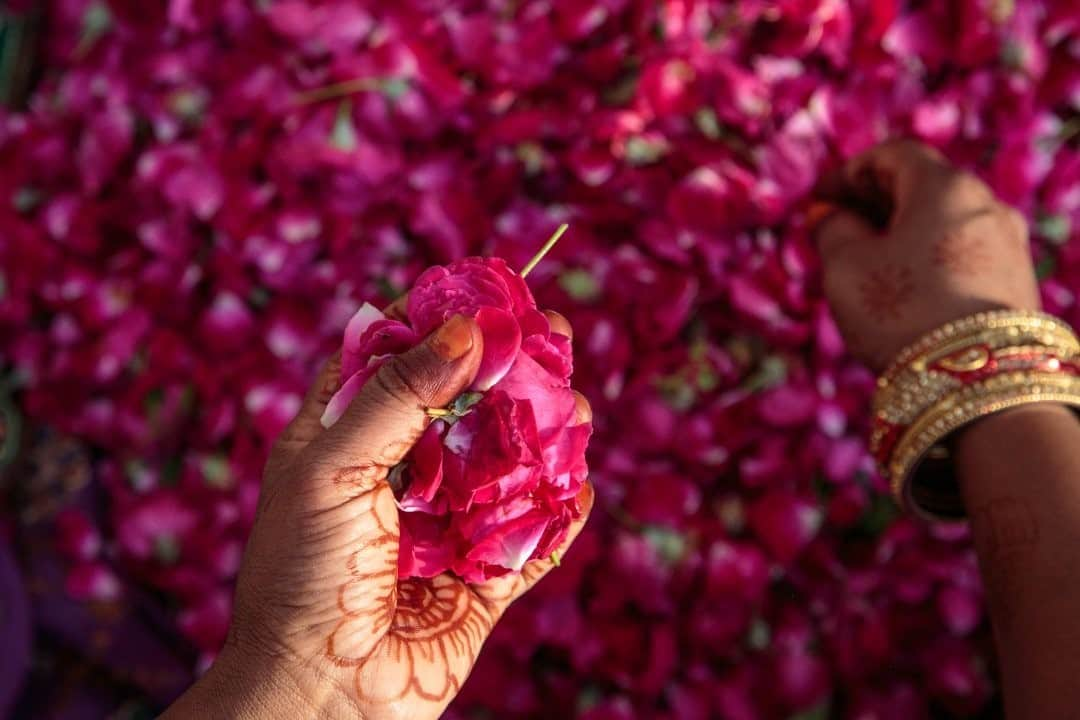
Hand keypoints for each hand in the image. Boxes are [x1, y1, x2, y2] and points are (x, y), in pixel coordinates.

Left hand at [163, 311, 592, 719]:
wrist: (318, 697)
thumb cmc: (302, 576)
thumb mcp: (333, 468)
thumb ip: (398, 395)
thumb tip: (467, 330)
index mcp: (348, 439)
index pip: (397, 360)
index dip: (441, 324)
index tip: (489, 295)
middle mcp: (401, 476)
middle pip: (469, 405)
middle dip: (514, 372)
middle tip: (556, 336)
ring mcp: (445, 526)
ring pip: (510, 464)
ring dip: (547, 434)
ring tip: (576, 406)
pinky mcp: (482, 578)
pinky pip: (532, 538)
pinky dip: (560, 511)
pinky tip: (579, 483)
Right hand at [815, 140, 1040, 370]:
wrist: (978, 380)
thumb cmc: (901, 311)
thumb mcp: (846, 267)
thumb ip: (833, 230)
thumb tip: (829, 215)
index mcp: (945, 186)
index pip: (893, 155)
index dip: (850, 172)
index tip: (820, 198)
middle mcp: (987, 205)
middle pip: (923, 186)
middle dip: (875, 203)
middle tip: (836, 229)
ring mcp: (1008, 244)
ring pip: (944, 223)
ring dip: (902, 234)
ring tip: (865, 266)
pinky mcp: (1016, 283)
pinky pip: (962, 253)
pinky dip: (927, 257)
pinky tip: (903, 289)